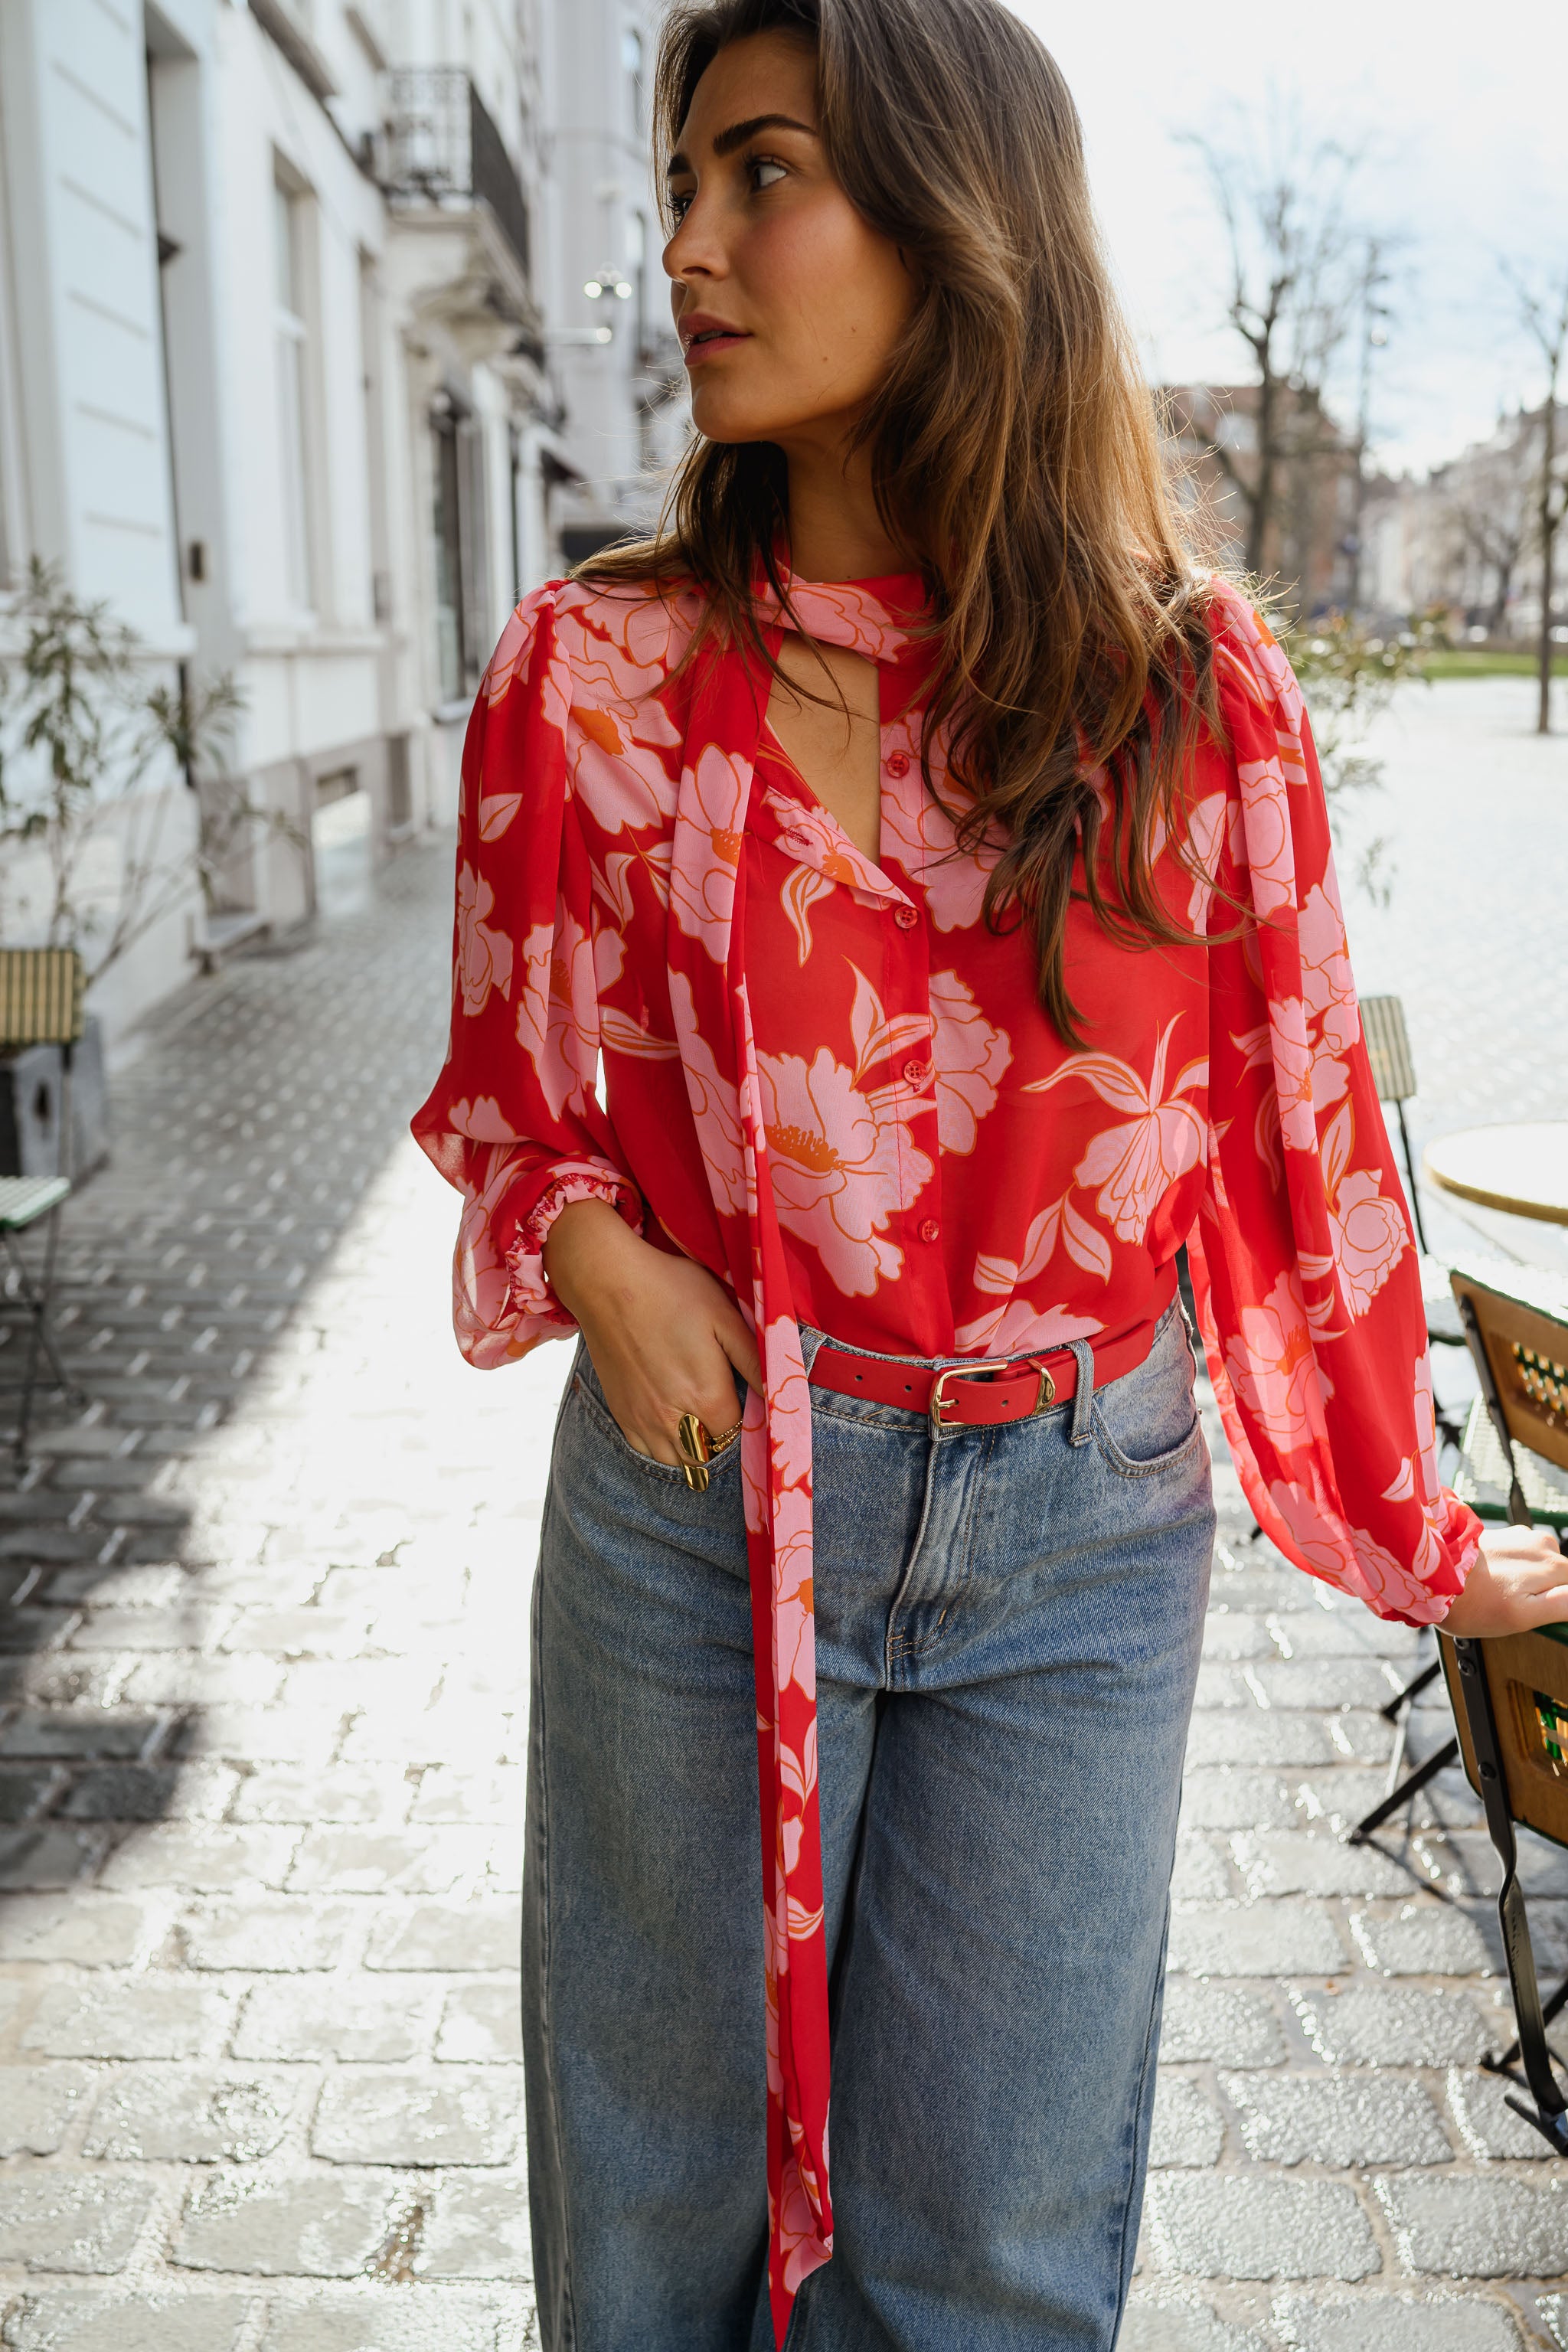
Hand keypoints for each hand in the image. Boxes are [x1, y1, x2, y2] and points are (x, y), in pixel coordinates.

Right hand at [543, 1198, 761, 1466]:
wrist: (605, 1281)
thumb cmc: (670, 1290)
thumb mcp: (724, 1316)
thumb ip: (755, 1360)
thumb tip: (782, 1393)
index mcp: (707, 1396)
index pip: (741, 1435)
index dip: (752, 1421)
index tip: (752, 1403)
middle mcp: (674, 1419)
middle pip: (711, 1455)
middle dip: (725, 1440)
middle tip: (729, 1410)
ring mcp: (643, 1421)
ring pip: (679, 1463)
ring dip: (696, 1450)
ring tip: (703, 1421)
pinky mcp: (621, 1414)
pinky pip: (648, 1453)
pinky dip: (666, 1447)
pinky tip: (674, 1424)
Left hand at [1442, 1522, 1567, 1637]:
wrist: (1430, 1577)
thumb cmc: (1474, 1603)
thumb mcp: (1525, 1615)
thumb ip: (1564, 1604)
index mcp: (1555, 1566)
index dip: (1560, 1602)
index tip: (1534, 1607)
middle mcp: (1543, 1545)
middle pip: (1561, 1576)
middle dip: (1546, 1592)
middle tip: (1517, 1606)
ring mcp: (1522, 1537)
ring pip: (1542, 1566)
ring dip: (1530, 1580)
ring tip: (1502, 1594)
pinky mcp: (1504, 1535)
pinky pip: (1522, 1556)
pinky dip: (1514, 1569)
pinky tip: (1493, 1580)